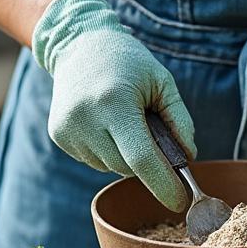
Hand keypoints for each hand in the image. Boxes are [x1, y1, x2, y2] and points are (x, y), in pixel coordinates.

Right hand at [33, 0, 195, 210]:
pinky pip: (95, 160)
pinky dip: (108, 151)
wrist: (80, 45)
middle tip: (155, 137)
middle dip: (149, 163)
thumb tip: (187, 158)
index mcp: (114, 103)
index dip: (163, 185)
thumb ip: (179, 122)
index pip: (142, 159)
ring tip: (125, 121)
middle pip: (128, 167)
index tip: (181, 202)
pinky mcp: (58, 136)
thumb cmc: (129, 63)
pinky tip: (107, 123)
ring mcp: (67, 129)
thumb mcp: (162, 83)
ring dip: (127, 156)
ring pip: (111, 167)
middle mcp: (85, 119)